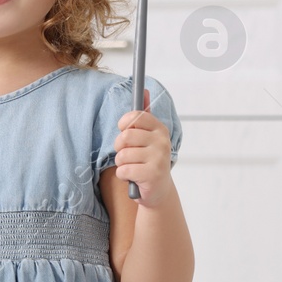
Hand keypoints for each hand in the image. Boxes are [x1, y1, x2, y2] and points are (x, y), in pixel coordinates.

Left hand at [114, 88, 174, 208]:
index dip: (124, 125)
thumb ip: (144, 115)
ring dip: (121, 163)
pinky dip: (123, 175)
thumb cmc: (148, 160)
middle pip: (125, 137)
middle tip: (127, 154)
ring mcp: (159, 158)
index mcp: (159, 129)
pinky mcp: (152, 175)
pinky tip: (133, 177)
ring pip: (122, 155)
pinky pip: (123, 170)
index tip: (125, 131)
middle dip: (119, 147)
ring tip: (132, 167)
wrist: (157, 190)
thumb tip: (144, 90)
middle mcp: (162, 141)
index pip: (135, 116)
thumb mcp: (147, 136)